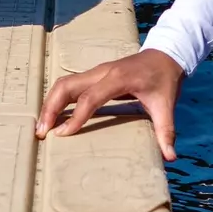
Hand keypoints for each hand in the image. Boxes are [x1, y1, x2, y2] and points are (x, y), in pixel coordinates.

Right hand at [37, 49, 183, 159]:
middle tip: (42, 132)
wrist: (166, 54)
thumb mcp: (167, 104)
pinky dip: (57, 99)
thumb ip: (166, 131)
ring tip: (42, 127)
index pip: (91, 97)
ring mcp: (97, 71)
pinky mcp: (95, 75)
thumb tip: (170, 157)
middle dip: (51, 107)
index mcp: (118, 78)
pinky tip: (53, 116)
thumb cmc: (164, 79)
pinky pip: (70, 85)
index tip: (63, 134)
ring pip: (64, 83)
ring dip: (50, 103)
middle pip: (67, 85)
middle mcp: (102, 72)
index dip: (77, 116)